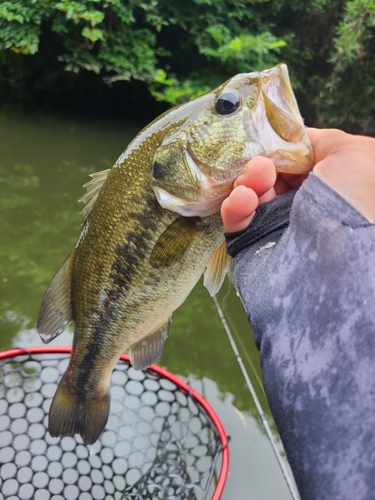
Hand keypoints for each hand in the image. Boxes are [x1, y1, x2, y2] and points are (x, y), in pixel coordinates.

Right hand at [221, 128, 374, 232]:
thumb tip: (297, 142)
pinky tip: (242, 199)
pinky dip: (234, 206)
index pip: (293, 160)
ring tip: (252, 182)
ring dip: (246, 181)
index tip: (271, 141)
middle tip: (261, 166)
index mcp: (327, 184)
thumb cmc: (353, 199)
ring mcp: (276, 227)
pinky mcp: (252, 245)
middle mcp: (302, 206)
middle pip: (268, 175)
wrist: (338, 263)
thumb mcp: (353, 153)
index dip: (280, 148)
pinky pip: (236, 221)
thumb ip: (323, 140)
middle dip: (260, 164)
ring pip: (249, 194)